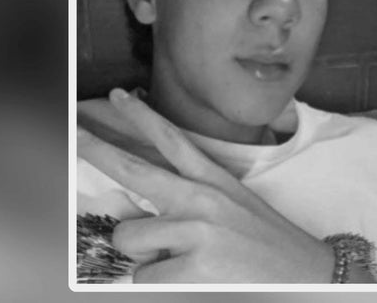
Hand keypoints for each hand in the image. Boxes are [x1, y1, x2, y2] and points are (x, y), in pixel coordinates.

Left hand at [77, 88, 335, 282]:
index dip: (141, 116)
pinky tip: (189, 276)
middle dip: (94, 149)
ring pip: (128, 238)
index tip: (116, 95)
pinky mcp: (195, 265)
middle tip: (70, 131)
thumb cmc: (266, 238)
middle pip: (133, 170)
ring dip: (142, 254)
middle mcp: (201, 197)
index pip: (171, 138)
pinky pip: (143, 278)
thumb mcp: (234, 202)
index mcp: (213, 179)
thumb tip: (145, 207)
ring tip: (177, 258)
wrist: (306, 269)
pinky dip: (157, 282)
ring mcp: (197, 230)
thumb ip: (192, 197)